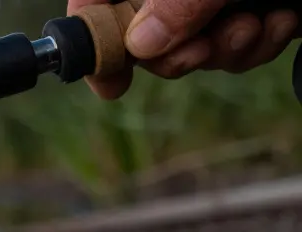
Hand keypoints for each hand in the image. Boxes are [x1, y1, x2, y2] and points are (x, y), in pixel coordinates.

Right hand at [68, 0, 299, 98]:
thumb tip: (141, 46)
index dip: (94, 35)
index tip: (109, 80)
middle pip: (146, 31)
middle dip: (178, 52)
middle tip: (200, 51)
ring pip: (194, 44)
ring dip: (227, 50)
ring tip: (256, 26)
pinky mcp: (255, 4)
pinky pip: (239, 44)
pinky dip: (260, 41)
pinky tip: (282, 20)